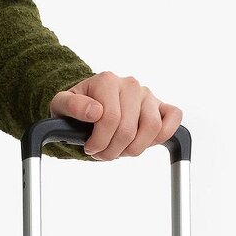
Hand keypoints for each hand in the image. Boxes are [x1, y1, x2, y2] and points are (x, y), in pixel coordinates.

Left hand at [51, 73, 182, 160]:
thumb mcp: (61, 106)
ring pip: (152, 128)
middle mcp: (130, 84)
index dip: (99, 142)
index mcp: (107, 81)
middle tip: (102, 153)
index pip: (110, 120)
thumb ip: (72, 107)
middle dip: (112, 150)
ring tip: (120, 149)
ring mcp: (147, 94)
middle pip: (129, 129)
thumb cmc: (76, 110)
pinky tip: (144, 142)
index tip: (89, 148)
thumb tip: (94, 112)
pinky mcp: (160, 105)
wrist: (89, 106)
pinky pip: (174, 117)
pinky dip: (163, 134)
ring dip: (134, 148)